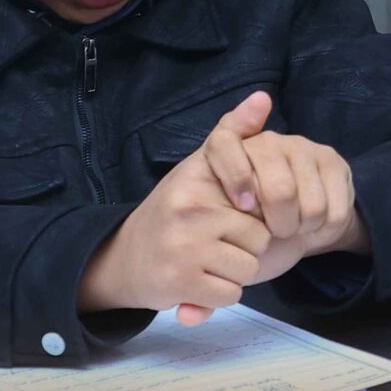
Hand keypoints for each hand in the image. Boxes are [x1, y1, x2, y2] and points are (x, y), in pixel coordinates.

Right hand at [76, 140, 271, 322]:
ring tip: (209, 261)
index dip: (258, 210)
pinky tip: (201, 281)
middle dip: (247, 246)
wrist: (125, 258)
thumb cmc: (175, 210)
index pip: (263, 198)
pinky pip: (230, 294)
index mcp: (196, 178)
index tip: (241, 210)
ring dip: (235, 272)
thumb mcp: (199, 165)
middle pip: (260, 238)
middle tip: (218, 242)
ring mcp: (183, 248)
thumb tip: (264, 96)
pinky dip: (221, 294)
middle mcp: (188, 210)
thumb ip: (233, 132)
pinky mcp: (179, 283)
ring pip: (248, 268)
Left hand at [197, 92, 369, 298]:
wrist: (276, 218)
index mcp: (223, 153)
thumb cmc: (229, 237)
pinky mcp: (332, 160)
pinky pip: (334, 206)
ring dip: (301, 227)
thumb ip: (194, 290)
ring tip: (290, 229)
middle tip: (271, 235)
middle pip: (278, 186)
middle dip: (275, 223)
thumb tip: (187, 317)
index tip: (243, 208)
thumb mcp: (207, 259)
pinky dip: (325, 226)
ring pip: (309, 202)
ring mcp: (301, 148)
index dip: (236, 175)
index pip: (226, 140)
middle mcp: (264, 142)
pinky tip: (312, 225)